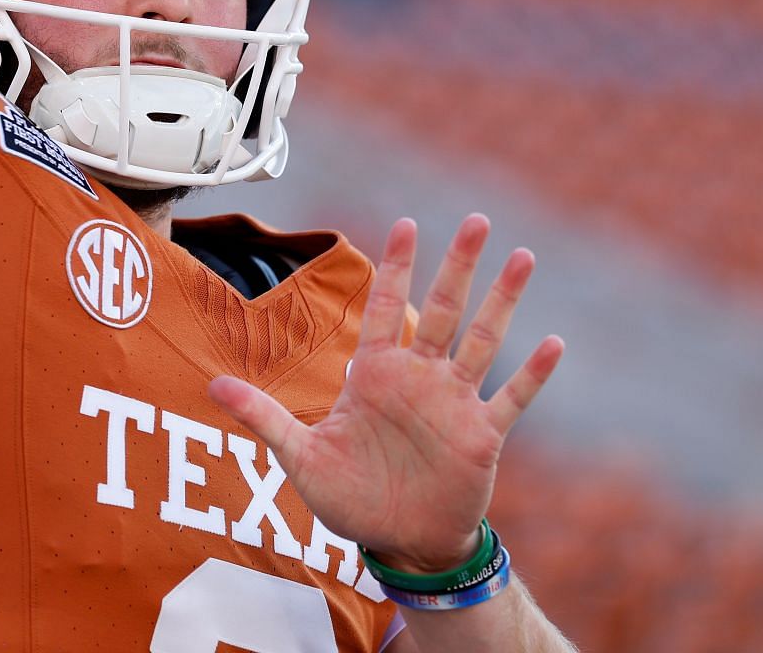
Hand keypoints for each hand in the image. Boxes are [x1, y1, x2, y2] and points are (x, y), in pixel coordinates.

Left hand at [208, 215, 562, 573]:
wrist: (398, 542)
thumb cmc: (349, 497)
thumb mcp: (301, 457)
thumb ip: (263, 417)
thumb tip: (210, 386)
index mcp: (375, 374)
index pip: (387, 307)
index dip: (398, 266)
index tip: (408, 223)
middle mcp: (419, 378)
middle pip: (443, 308)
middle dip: (459, 264)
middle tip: (478, 219)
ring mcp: (454, 403)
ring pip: (483, 339)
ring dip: (503, 300)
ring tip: (523, 257)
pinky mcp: (481, 436)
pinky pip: (511, 397)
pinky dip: (532, 373)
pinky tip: (553, 341)